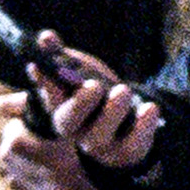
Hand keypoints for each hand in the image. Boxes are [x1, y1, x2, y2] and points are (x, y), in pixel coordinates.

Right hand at [30, 48, 163, 177]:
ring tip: (123, 90)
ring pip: (99, 137)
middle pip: (68, 123)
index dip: (45, 83)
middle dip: (80, 103)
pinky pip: (132, 146)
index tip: (39, 65)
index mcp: (61, 107)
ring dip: (112, 112)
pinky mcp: (126, 152)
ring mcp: (100, 144)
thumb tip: (45, 37)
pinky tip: (150, 108)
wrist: (127, 122)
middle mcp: (76, 129)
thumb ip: (61, 56)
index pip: (48, 96)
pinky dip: (143, 128)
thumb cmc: (95, 93)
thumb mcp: (81, 70)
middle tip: (94, 85)